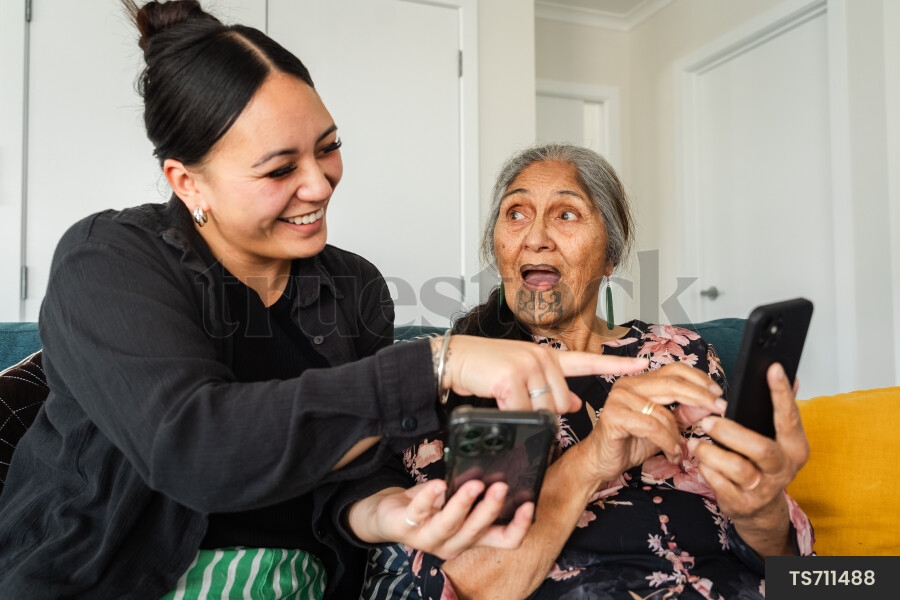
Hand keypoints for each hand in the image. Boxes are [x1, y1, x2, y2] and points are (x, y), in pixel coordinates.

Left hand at [357, 479, 533, 559]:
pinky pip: (420, 512)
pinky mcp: (407, 526)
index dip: (519, 527)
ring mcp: (429, 539)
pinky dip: (430, 497)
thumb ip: (473, 492)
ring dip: (464, 504)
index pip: (503, 540)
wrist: (390, 515)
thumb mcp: (456, 500)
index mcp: (471, 537)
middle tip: (502, 486)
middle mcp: (454, 543)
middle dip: (491, 508)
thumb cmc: (430, 506)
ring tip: (475, 484)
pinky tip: (439, 484)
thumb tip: (492, 471)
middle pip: (477, 531)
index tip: (529, 505)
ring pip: (451, 525)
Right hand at [436, 335, 648, 413]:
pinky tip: (497, 403)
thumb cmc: (485, 368)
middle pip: (560, 403)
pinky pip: (521, 413)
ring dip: (525, 416)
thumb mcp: (521, 376)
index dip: (617, 364)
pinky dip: (509, 416)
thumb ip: (548, 388)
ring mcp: (528, 366)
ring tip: (505, 401)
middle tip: (518, 404)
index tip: (643, 364)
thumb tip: (571, 404)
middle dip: (543, 414)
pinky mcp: (511, 378)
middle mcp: (542, 357)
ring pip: (543, 411)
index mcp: (547, 357)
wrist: (455, 358)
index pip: (588, 360)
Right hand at [582, 362, 725, 483]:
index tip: (718, 393)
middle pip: (672, 383)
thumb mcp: (665, 427)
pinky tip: (673, 452)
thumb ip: (684, 413)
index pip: (674, 370)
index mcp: (640, 381)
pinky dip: (667, 441)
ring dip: (679, 434)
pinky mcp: (613, 416)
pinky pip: (651, 426)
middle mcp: (628, 384)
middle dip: (701, 396)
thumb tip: (709, 403)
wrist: (601, 461)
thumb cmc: (630, 442)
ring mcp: (619, 398)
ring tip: (682, 449)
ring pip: (663, 410)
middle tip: (720, 409)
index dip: (699, 379)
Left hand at [687, 363, 808, 552]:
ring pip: (737, 468)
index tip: (773, 369)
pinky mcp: (742, 503)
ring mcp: (763, 489)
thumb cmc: (765, 464)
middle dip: (731, 433)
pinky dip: (707, 470)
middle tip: (707, 421)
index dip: (782, 393)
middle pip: (761, 449)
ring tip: (696, 443)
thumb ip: (781, 410)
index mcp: (794, 447)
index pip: (790, 418)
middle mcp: (783, 469)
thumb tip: (792, 376)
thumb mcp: (777, 439)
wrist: (761, 510)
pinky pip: (720, 484)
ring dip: (711, 453)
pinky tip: (701, 461)